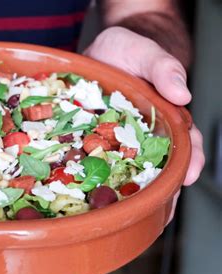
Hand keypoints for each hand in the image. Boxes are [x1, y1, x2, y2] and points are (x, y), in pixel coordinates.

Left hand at [84, 27, 204, 222]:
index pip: (185, 143)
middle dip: (162, 187)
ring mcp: (116, 141)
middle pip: (159, 166)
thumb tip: (182, 94)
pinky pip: (95, 162)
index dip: (190, 160)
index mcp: (164, 118)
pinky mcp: (92, 141)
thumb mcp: (145, 51)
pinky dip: (96, 178)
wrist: (99, 51)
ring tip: (130, 214)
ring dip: (130, 191)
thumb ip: (164, 67)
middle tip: (161, 208)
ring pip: (127, 171)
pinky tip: (90, 195)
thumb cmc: (127, 51)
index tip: (189, 175)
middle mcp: (143, 135)